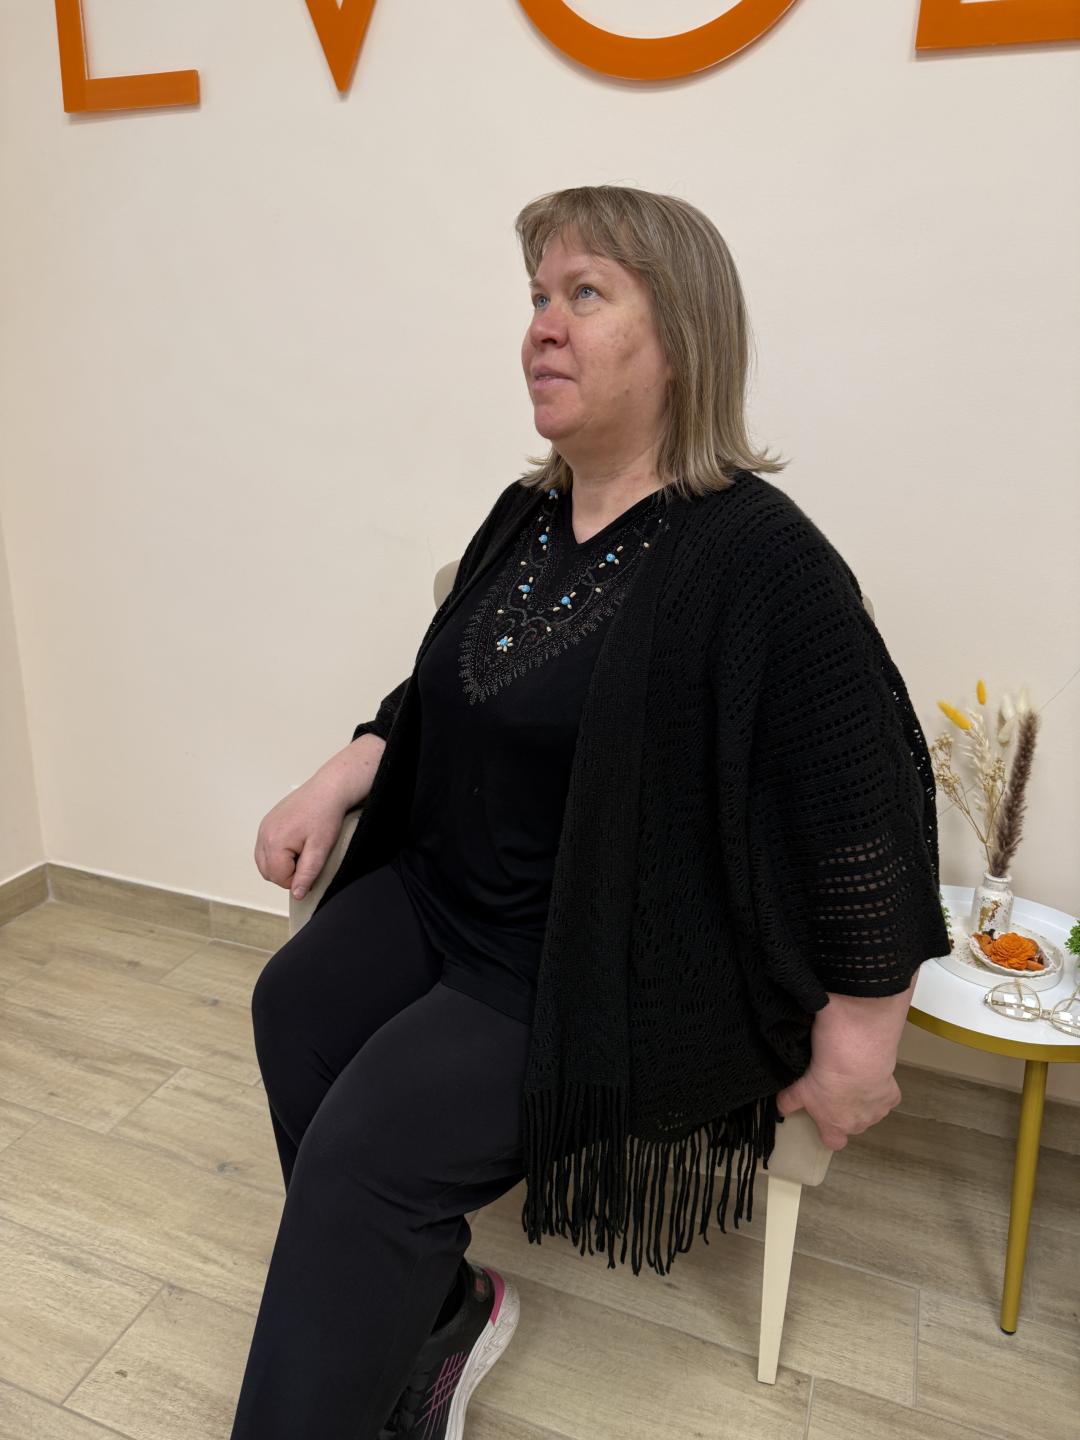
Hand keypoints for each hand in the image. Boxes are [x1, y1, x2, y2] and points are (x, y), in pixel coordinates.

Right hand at [253, 775, 347, 900]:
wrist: (328, 790)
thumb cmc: (326, 816)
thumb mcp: (320, 849)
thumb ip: (306, 874)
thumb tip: (297, 894)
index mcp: (274, 841)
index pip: (278, 878)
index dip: (297, 879)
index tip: (311, 866)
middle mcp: (263, 834)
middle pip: (268, 872)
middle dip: (287, 873)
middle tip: (307, 860)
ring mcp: (263, 827)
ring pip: (264, 861)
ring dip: (281, 864)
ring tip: (302, 852)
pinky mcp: (267, 823)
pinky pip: (265, 848)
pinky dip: (278, 853)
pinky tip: (296, 845)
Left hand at [774, 1058, 901, 1150]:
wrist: (854, 1057)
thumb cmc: (825, 1074)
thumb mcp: (799, 1088)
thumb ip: (789, 1102)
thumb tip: (780, 1108)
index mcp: (834, 1125)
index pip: (834, 1142)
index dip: (829, 1131)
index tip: (825, 1116)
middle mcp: (858, 1124)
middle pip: (853, 1124)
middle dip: (847, 1109)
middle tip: (838, 1087)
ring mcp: (877, 1112)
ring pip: (871, 1110)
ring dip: (864, 1098)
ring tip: (854, 1076)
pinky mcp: (892, 1097)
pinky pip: (887, 1096)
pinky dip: (881, 1086)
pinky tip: (871, 1072)